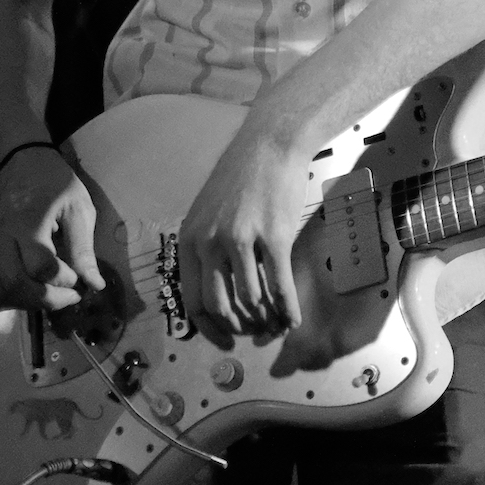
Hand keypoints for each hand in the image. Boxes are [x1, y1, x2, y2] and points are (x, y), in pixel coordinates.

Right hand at [0, 147, 104, 311]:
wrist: (20, 165)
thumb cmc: (55, 184)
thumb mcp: (79, 208)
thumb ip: (84, 249)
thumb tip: (95, 285)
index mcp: (28, 224)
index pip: (40, 267)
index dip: (63, 280)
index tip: (78, 276)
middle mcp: (2, 240)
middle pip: (13, 286)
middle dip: (46, 300)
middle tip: (71, 295)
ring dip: (29, 303)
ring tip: (53, 294)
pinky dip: (14, 298)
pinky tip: (35, 289)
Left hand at [178, 125, 308, 337]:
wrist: (271, 144)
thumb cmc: (242, 175)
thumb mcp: (207, 211)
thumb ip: (205, 246)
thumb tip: (214, 286)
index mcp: (190, 239)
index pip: (192, 300)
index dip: (209, 329)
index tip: (226, 340)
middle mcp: (210, 242)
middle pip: (219, 304)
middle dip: (237, 327)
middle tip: (253, 333)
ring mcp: (243, 239)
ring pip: (250, 298)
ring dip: (264, 319)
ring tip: (274, 325)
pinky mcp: (274, 236)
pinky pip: (278, 284)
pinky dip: (286, 308)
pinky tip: (293, 319)